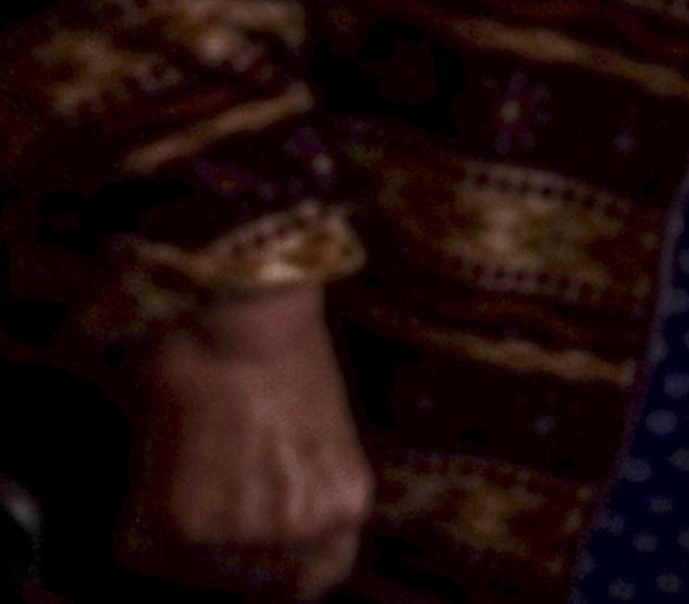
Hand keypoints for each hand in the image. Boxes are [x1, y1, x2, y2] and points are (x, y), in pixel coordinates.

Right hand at [120, 284, 370, 597]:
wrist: (239, 319)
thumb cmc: (280, 358)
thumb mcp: (320, 437)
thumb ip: (301, 494)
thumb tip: (263, 533)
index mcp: (342, 507)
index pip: (313, 581)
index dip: (278, 569)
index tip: (256, 550)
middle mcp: (298, 532)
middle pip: (249, 585)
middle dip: (225, 552)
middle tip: (209, 502)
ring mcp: (240, 535)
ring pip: (191, 575)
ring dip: (180, 538)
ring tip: (187, 473)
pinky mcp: (179, 527)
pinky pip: (142, 552)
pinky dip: (138, 520)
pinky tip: (161, 466)